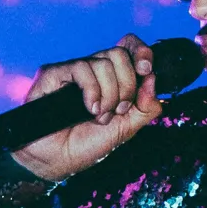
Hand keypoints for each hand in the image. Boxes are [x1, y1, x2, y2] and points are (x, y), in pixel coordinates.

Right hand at [10, 33, 161, 181]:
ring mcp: (73, 70)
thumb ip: (147, 106)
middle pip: (119, 54)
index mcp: (113, 77)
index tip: (146, 71)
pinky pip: (82, 68)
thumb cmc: (88, 144)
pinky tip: (89, 108)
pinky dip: (92, 91)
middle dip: (127, 85)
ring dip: (109, 95)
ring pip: (103, 62)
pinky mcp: (53, 74)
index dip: (141, 52)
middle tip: (119, 109)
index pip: (128, 47)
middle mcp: (93, 70)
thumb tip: (153, 79)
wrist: (59, 161)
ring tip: (100, 116)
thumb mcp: (128, 127)